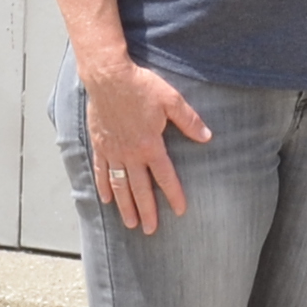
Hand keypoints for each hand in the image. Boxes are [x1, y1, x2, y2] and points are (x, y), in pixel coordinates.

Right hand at [83, 57, 210, 234]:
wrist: (108, 76)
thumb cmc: (140, 85)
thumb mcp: (171, 99)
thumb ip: (189, 120)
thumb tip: (207, 137)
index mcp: (150, 144)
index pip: (165, 176)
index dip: (174, 195)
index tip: (180, 211)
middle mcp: (130, 153)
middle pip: (140, 189)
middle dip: (147, 211)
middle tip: (150, 230)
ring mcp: (113, 151)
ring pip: (120, 185)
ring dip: (125, 206)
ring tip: (130, 223)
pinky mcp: (99, 144)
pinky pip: (101, 171)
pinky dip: (104, 186)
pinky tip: (106, 199)